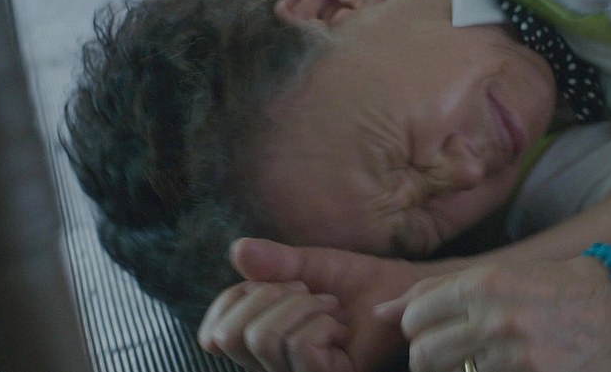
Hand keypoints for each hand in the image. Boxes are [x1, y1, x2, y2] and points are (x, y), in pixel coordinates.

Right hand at [199, 238, 433, 371]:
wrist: (396, 291)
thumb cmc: (352, 282)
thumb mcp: (306, 265)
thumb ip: (271, 262)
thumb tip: (237, 251)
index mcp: (256, 340)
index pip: (214, 335)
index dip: (237, 299)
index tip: (278, 284)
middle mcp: (269, 365)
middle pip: (231, 336)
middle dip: (270, 297)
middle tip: (307, 293)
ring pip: (263, 339)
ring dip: (301, 308)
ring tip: (328, 307)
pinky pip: (299, 347)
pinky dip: (321, 323)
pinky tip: (340, 326)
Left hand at [374, 257, 610, 371]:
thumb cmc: (551, 284)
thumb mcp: (496, 275)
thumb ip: (436, 291)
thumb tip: (380, 311)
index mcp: (483, 283)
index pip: (414, 316)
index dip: (415, 327)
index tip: (429, 329)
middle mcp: (495, 318)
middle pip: (423, 353)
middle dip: (425, 356)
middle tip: (444, 352)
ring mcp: (515, 354)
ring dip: (458, 369)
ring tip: (480, 357)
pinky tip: (500, 365)